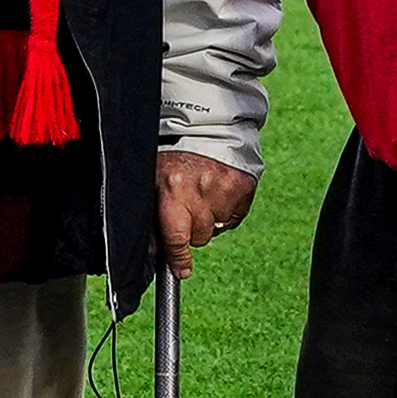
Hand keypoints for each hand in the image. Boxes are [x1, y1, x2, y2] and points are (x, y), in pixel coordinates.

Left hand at [153, 152, 256, 278]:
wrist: (208, 126)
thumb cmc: (175, 155)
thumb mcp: (154, 180)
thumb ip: (151, 217)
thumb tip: (154, 252)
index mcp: (174, 189)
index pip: (176, 237)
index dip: (178, 258)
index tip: (182, 271)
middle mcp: (201, 190)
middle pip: (199, 237)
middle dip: (192, 230)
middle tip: (187, 209)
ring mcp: (226, 189)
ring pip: (217, 229)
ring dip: (210, 219)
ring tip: (203, 195)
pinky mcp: (245, 187)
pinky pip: (235, 218)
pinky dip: (226, 212)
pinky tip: (218, 193)